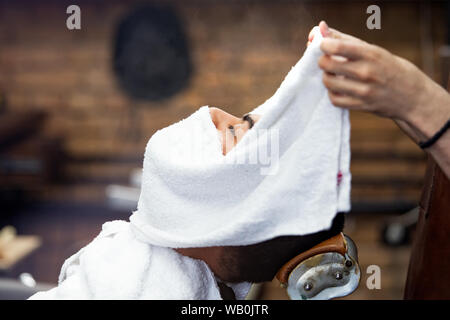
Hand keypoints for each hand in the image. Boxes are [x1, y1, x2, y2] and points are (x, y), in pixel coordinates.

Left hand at [312, 21, 449, 178]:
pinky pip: (335, 100)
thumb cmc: (387, 66)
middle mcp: (367, 72)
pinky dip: (332, 94)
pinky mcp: (361, 106)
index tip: (324, 46)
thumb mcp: (371, 49)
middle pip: (327, 64)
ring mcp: (364, 90)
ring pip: (328, 82)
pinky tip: (338, 89)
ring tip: (333, 75)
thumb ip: (344, 39)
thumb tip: (321, 28)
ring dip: (326, 77)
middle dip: (322, 61)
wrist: (411, 94)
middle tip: (327, 62)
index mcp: (370, 53)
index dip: (323, 45)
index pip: (337, 46)